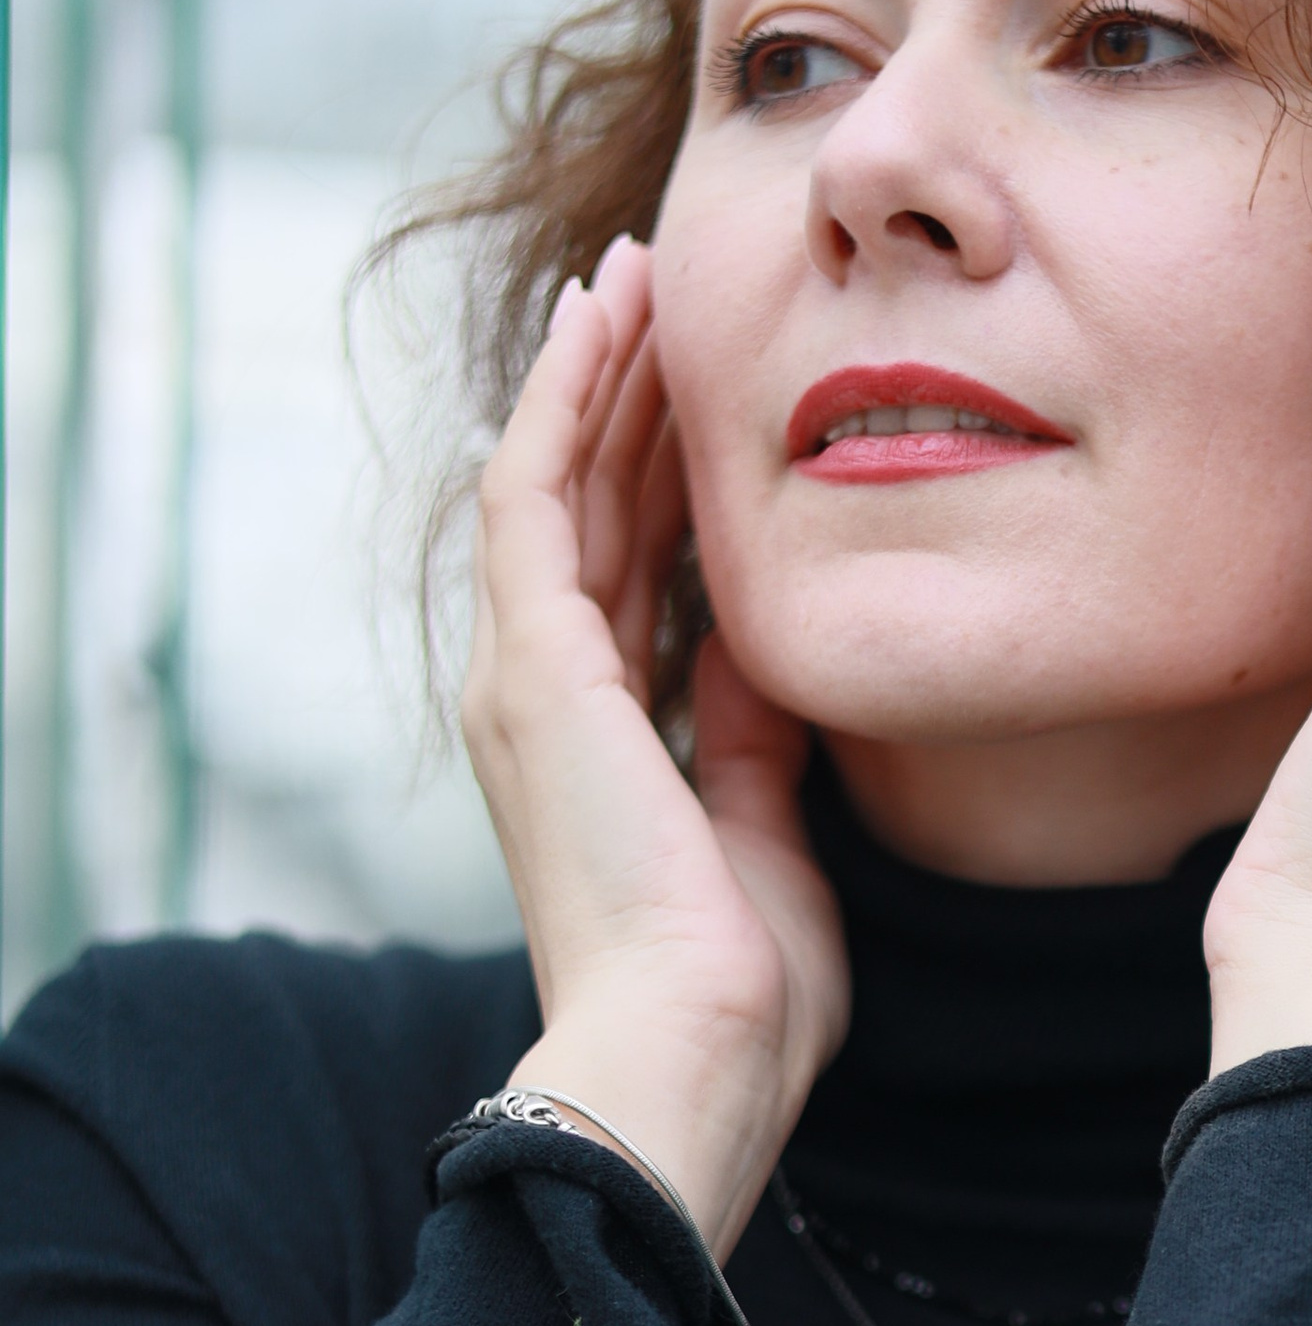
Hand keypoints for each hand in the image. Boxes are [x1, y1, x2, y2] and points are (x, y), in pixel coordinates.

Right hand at [461, 236, 849, 1258]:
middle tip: (664, 287)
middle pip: (586, 507)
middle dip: (623, 393)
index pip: (624, 566)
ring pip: (554, 482)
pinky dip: (565, 404)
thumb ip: (756, 736)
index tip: (702, 381)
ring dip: (592, 372)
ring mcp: (528, 679)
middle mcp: (542, 696)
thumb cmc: (741, 986)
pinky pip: (536, 501)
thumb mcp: (769, 827)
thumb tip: (763, 651)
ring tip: (634, 274)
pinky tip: (600, 326)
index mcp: (596, 737)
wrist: (693, 1050)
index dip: (656, 466)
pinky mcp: (536, 670)